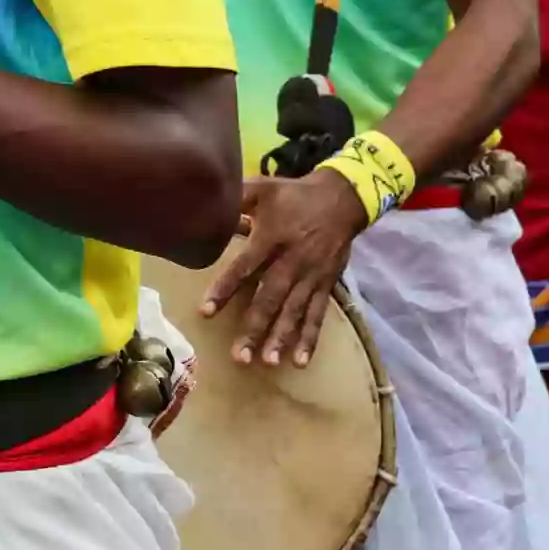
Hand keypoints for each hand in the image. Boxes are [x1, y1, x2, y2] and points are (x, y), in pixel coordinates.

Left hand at [198, 170, 367, 367]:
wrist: (343, 198)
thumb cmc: (295, 196)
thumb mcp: (264, 187)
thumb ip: (236, 197)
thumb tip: (207, 206)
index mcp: (272, 237)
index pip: (245, 266)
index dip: (225, 288)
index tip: (206, 311)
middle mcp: (292, 261)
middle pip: (270, 297)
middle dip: (255, 327)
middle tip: (239, 356)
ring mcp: (311, 276)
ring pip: (294, 311)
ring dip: (281, 338)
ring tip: (268, 362)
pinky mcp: (326, 285)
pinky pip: (317, 315)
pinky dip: (310, 338)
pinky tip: (300, 361)